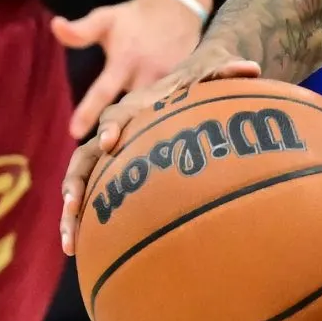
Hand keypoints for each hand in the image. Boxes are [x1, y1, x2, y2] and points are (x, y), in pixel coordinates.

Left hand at [52, 0, 213, 137]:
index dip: (89, 111)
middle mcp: (149, 74)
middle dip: (120, 130)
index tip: (74, 132)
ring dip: (142, 132)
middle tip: (106, 150)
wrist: (178, 8)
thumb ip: (81, 31)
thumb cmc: (133, 18)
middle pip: (132, 110)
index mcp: (125, 60)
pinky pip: (173, 110)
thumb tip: (55, 26)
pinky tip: (156, 144)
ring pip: (154, 113)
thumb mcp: (105, 18)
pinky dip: (163, 124)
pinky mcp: (188, 86)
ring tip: (130, 157)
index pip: (104, 90)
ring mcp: (171, 82)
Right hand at [58, 53, 259, 250]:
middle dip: (75, 182)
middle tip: (73, 206)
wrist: (184, 89)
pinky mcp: (111, 176)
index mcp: (135, 109)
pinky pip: (91, 201)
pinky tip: (79, 252)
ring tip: (69, 244)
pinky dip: (83, 224)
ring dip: (72, 213)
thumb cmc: (198, 82)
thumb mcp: (213, 71)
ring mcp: (109, 158)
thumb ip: (226, 71)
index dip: (111, 127)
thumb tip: (253, 68)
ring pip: (81, 184)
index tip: (109, 142)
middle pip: (84, 157)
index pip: (117, 115)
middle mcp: (114, 133)